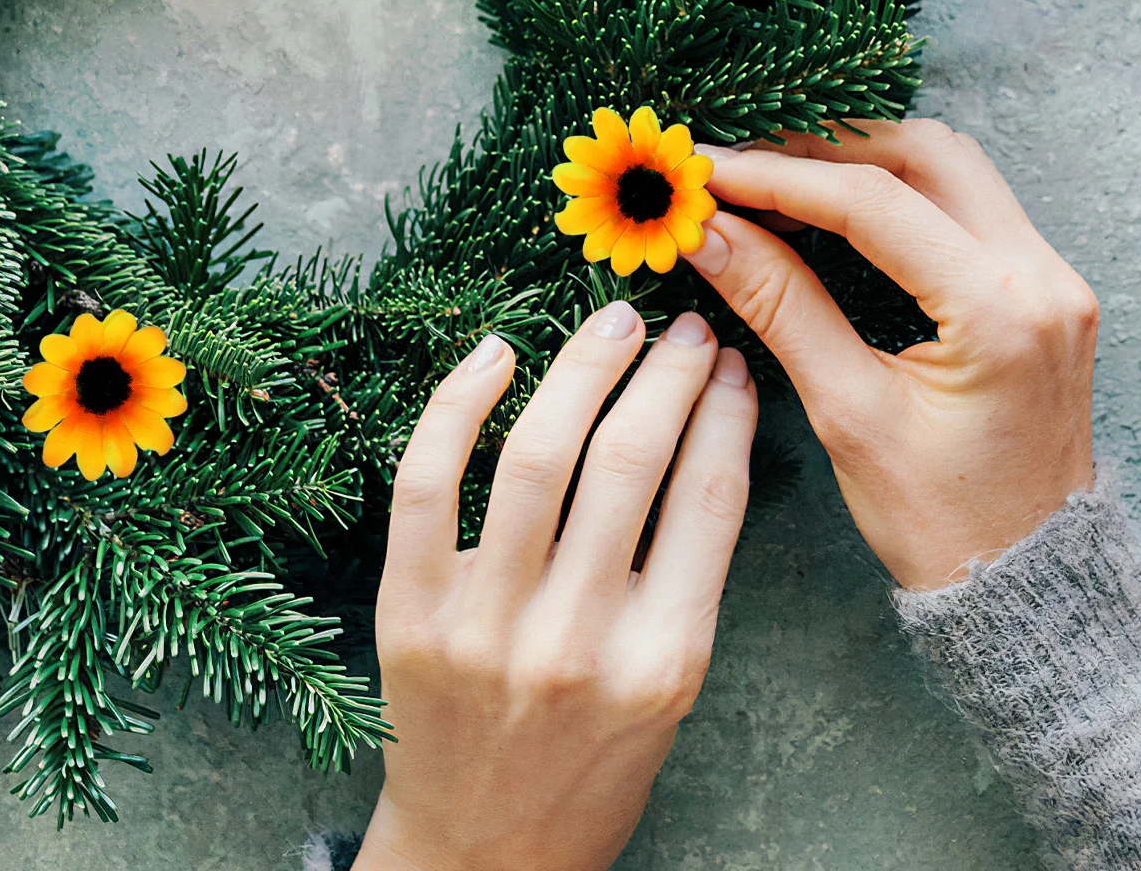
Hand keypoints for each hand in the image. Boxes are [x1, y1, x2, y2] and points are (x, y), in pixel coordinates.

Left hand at [355, 301, 757, 870]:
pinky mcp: (408, 612)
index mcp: (661, 664)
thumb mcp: (668, 689)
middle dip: (666, 374)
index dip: (725, 412)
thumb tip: (703, 432)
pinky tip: (496, 352)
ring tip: (613, 323)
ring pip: (536, 455)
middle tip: (682, 329)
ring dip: (582, 368)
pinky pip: (427, 482)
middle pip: (629, 461)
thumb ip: (686, 578)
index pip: (708, 500)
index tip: (731, 364)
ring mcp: (484, 626)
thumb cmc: (588, 767)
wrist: (482, 855)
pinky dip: (457, 403)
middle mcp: (575, 642)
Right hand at [684, 119, 1095, 591]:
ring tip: (775, 176)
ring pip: (949, 165)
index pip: (873, 203)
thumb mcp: (848, 415)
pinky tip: (830, 206)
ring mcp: (1051, 277)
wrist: (1030, 583)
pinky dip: (894, 189)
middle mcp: (1041, 277)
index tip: (704, 171)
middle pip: (923, 154)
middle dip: (821, 145)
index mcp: (1000, 313)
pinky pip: (964, 202)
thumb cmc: (943, 523)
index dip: (776, 175)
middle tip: (737, 163)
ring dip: (860, 157)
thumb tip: (707, 232)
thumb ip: (780, 307)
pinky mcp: (1040, 288)